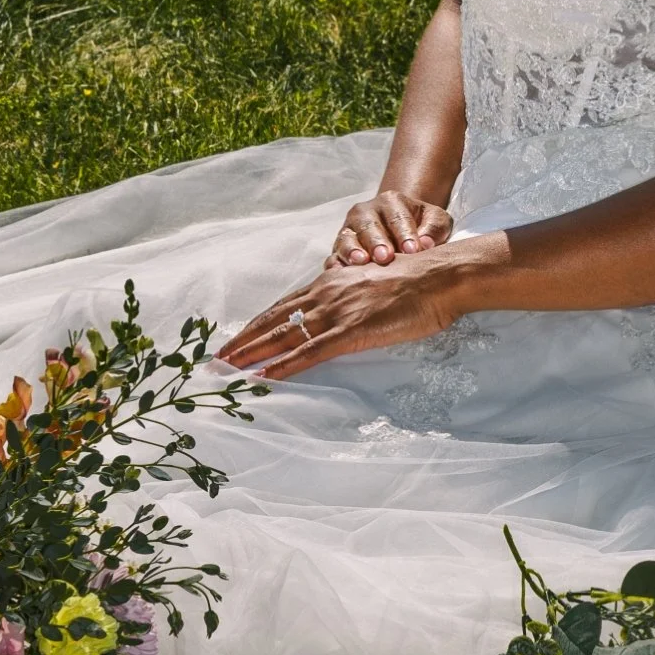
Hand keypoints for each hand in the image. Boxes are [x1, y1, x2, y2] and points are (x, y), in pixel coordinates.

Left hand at [219, 248, 466, 378]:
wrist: (438, 276)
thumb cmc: (415, 280)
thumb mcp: (374, 281)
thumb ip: (351, 294)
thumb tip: (339, 309)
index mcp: (330, 282)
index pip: (282, 306)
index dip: (256, 325)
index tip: (234, 340)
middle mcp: (325, 294)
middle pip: (273, 321)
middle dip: (242, 341)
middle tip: (215, 361)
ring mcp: (336, 312)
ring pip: (282, 336)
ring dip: (251, 355)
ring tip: (226, 371)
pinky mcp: (351, 331)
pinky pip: (308, 352)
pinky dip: (282, 366)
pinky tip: (263, 377)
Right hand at [324, 189, 453, 268]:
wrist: (401, 228)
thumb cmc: (422, 225)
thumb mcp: (436, 220)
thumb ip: (435, 227)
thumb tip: (426, 244)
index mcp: (391, 201)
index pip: (397, 217)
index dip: (404, 233)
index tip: (412, 250)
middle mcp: (366, 212)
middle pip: (369, 226)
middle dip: (377, 241)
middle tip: (385, 257)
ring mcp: (350, 230)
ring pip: (347, 238)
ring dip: (352, 250)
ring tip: (361, 262)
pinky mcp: (339, 248)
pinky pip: (333, 255)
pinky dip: (334, 263)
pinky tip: (339, 273)